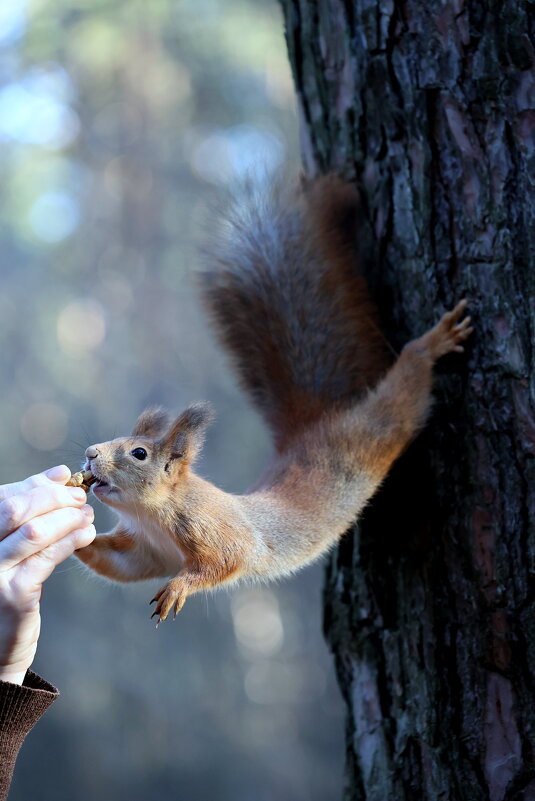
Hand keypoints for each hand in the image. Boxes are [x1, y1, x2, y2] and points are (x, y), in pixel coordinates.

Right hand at [0, 465, 94, 684]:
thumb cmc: (8, 584)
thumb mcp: (13, 545)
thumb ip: (31, 511)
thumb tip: (59, 474)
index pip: (3, 496)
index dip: (36, 483)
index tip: (65, 478)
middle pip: (15, 509)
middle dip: (53, 497)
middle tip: (80, 497)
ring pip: (33, 532)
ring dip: (66, 518)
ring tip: (87, 515)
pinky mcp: (12, 594)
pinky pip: (45, 559)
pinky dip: (69, 541)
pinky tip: (86, 535)